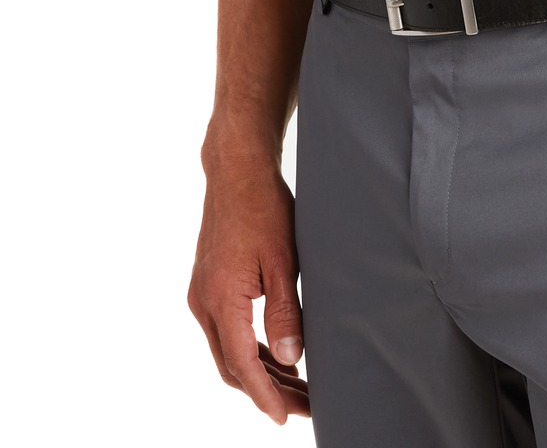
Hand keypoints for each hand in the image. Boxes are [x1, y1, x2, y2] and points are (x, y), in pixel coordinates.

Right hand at [188, 147, 309, 423]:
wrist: (236, 169)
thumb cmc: (263, 206)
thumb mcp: (283, 259)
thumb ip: (285, 311)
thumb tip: (292, 360)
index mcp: (220, 299)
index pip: (242, 365)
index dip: (264, 396)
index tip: (285, 417)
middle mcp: (203, 302)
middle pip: (233, 365)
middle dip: (267, 390)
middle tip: (304, 406)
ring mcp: (202, 294)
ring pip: (229, 350)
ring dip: (260, 371)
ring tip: (298, 387)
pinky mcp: (208, 285)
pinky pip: (227, 331)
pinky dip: (251, 348)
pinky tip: (279, 356)